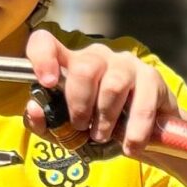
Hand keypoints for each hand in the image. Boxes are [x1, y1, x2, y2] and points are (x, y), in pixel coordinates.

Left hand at [24, 31, 178, 154]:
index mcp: (71, 65)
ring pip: (112, 85)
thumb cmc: (102, 129)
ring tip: (104, 136)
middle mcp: (97, 57)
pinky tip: (130, 144)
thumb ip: (45, 124)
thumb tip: (34, 109)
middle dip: (80, 105)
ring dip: (106, 119)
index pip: (47, 43)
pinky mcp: (151, 77)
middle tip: (82, 126)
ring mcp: (126, 64)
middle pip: (84, 68)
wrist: (146, 138)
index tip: (47, 82)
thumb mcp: (67, 133)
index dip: (42, 57)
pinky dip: (133, 130)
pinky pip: (141, 102)